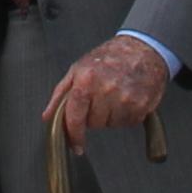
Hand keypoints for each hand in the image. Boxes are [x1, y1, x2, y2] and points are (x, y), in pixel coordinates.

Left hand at [42, 33, 172, 142]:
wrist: (142, 48)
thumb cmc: (110, 57)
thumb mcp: (78, 69)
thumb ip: (60, 95)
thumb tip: (48, 117)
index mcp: (86, 80)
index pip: (74, 116)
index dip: (73, 134)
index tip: (75, 144)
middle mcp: (106, 89)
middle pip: (94, 123)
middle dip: (95, 115)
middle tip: (102, 97)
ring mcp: (125, 98)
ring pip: (112, 125)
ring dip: (112, 115)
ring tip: (116, 94)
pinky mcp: (141, 105)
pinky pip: (129, 122)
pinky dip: (127, 114)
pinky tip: (128, 97)